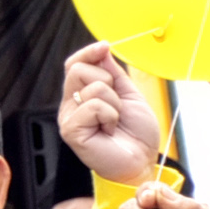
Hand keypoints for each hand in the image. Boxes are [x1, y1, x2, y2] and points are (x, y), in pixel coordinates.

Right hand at [58, 42, 167, 183]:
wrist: (140, 162)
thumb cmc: (136, 135)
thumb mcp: (129, 95)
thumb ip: (113, 73)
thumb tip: (102, 48)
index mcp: (82, 95)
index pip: (75, 64)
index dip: (88, 52)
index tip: (105, 46)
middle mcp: (71, 105)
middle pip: (78, 69)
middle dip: (108, 82)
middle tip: (116, 105)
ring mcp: (69, 117)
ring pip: (92, 87)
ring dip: (114, 104)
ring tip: (114, 121)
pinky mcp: (71, 130)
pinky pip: (93, 106)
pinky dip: (110, 115)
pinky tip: (109, 129)